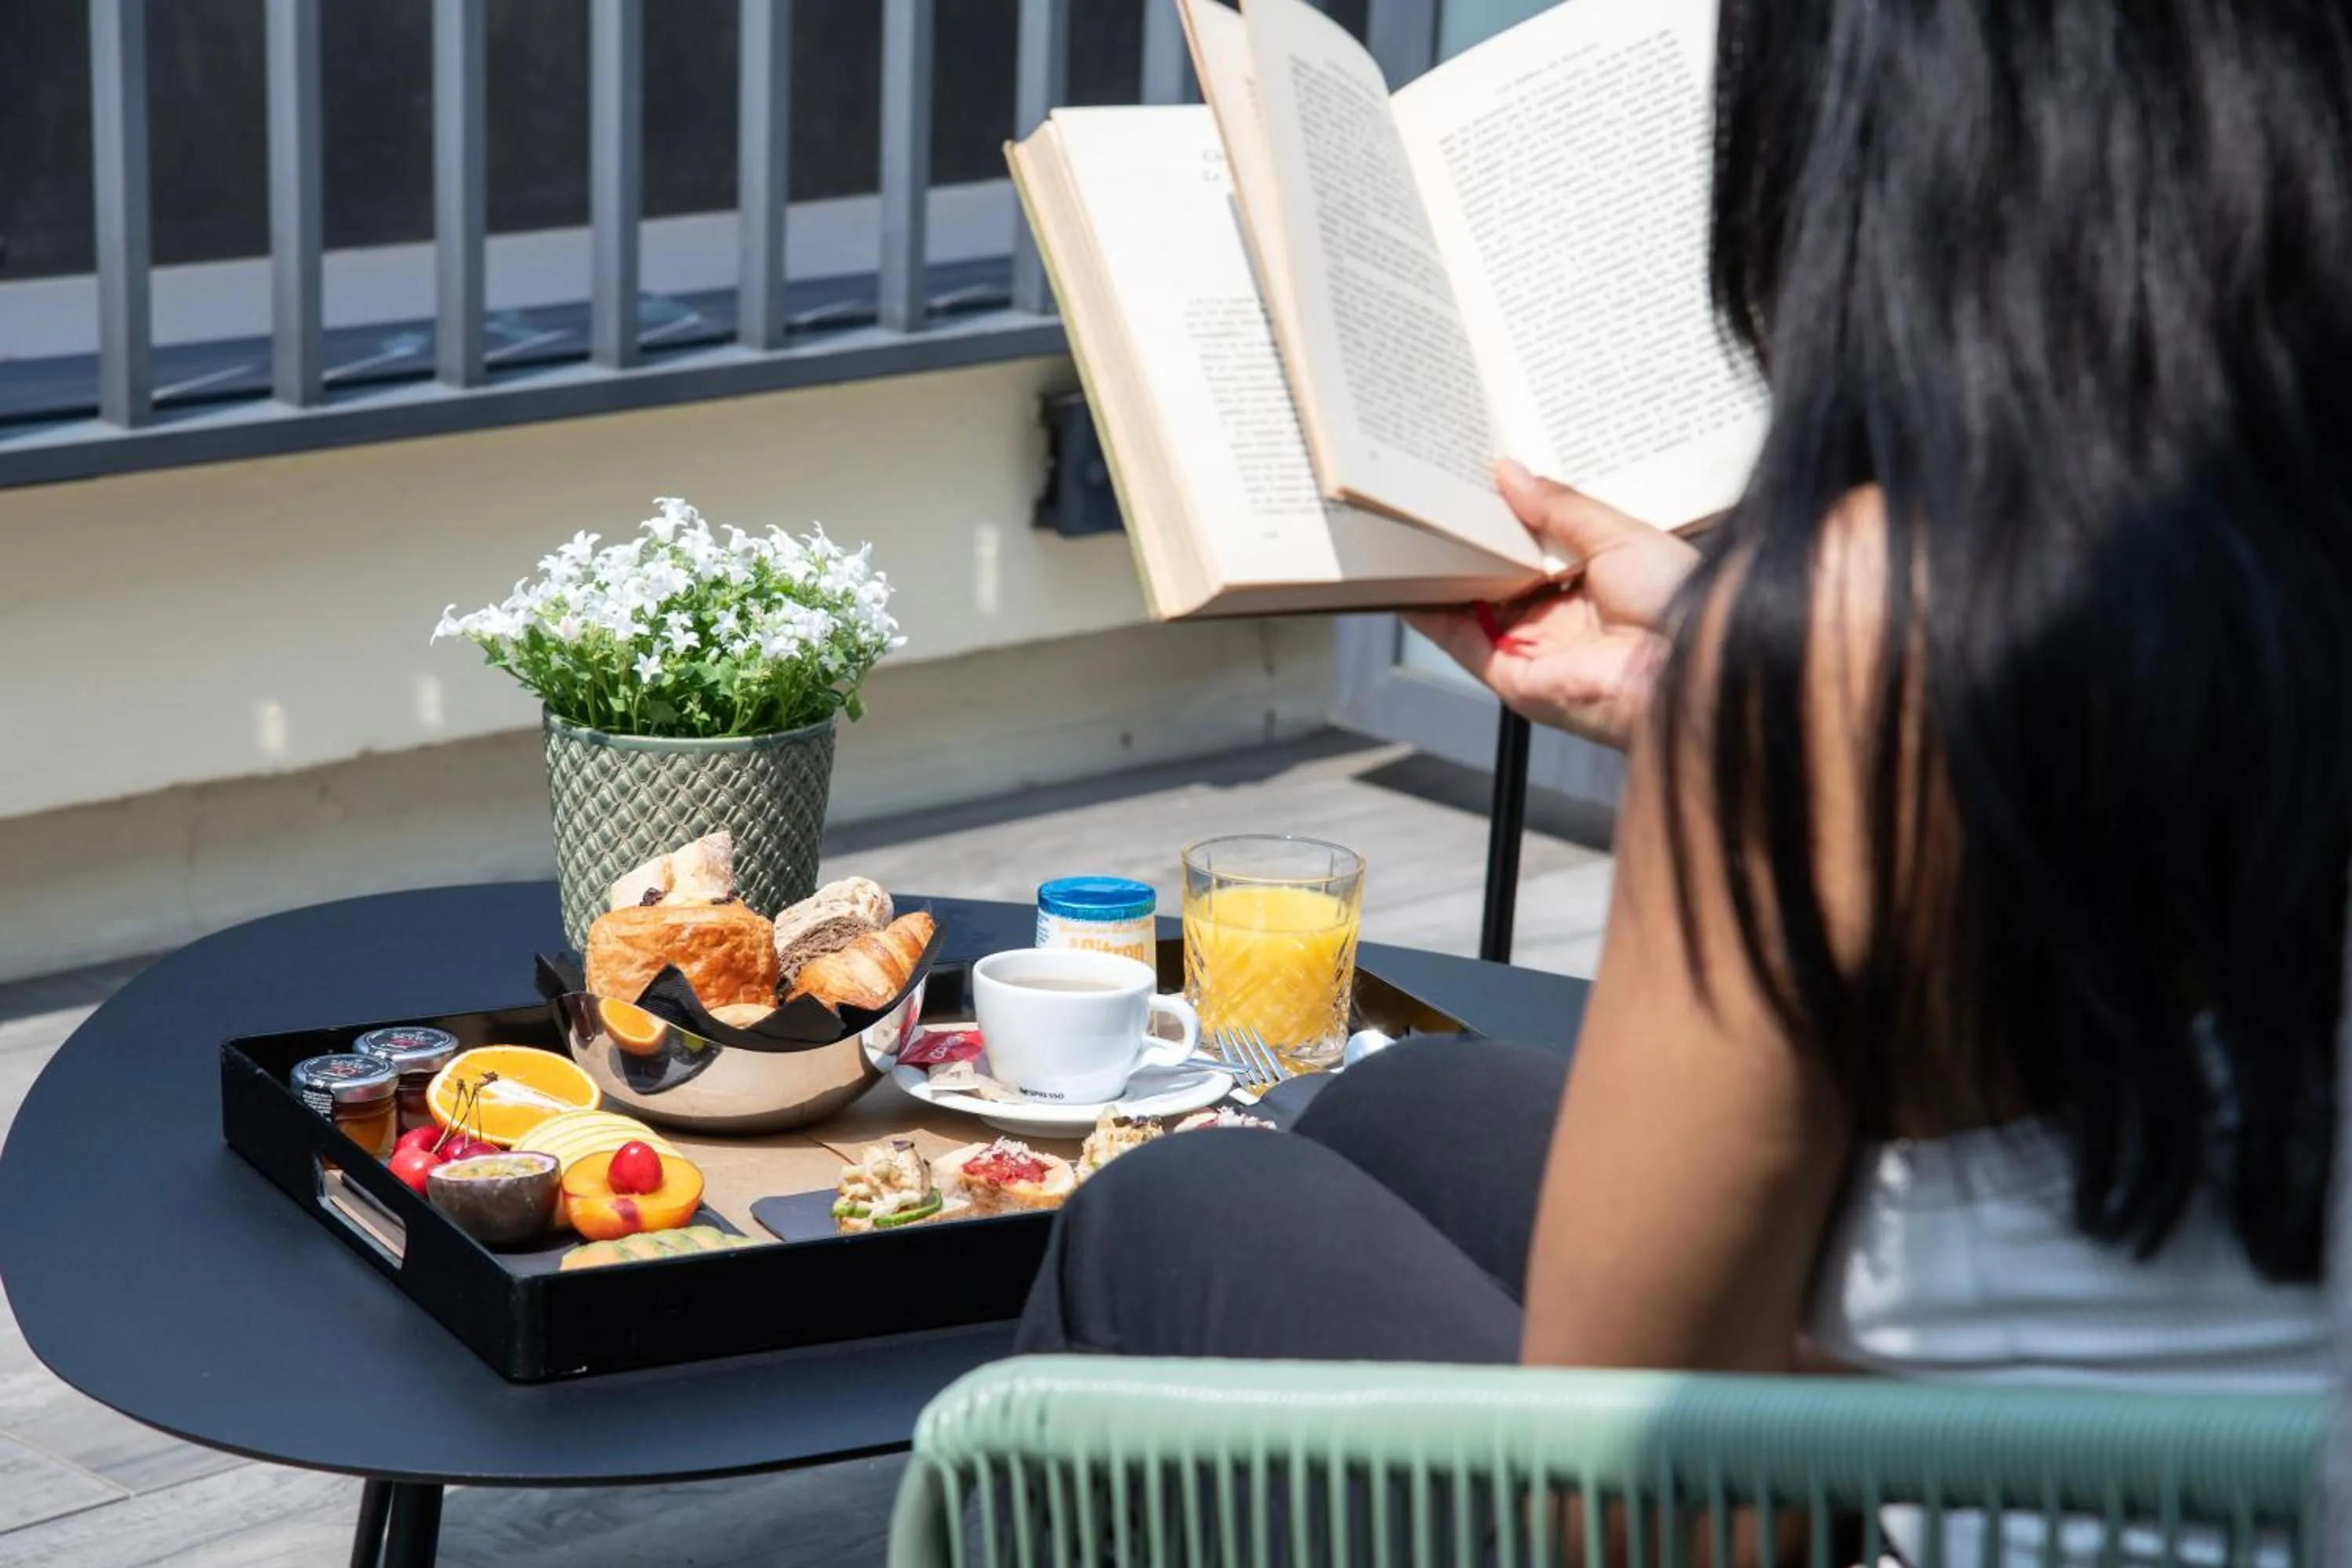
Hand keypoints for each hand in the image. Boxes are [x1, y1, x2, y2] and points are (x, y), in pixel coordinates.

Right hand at [1405, 459, 1698, 749]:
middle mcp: (1560, 618)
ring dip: (1443, 574)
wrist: (1684, 664)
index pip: (1536, 548)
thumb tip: (1510, 472)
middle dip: (1469, 543)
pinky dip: (1430, 613)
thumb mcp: (1617, 534)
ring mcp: (1533, 648)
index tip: (1476, 485)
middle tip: (1436, 500)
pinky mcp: (1512, 675)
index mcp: (1593, 584)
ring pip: (1473, 607)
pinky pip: (1460, 641)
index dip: (1507, 519)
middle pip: (1499, 577)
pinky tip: (1407, 580)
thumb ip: (1559, 507)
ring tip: (1412, 530)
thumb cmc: (1674, 600)